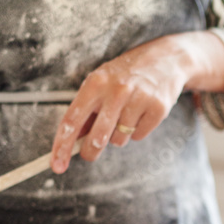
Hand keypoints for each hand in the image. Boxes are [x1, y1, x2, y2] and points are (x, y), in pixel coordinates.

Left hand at [51, 35, 193, 170]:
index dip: (62, 146)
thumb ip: (87, 110)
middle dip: (90, 151)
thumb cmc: (127, 73)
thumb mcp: (102, 83)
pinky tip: (141, 115)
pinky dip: (137, 132)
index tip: (57, 165)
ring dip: (118, 136)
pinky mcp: (158, 108)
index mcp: (96, 82)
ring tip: (125, 117)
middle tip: (90, 153)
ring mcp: (138, 99)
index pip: (72, 120)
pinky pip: (138, 136)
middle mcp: (116, 90)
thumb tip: (72, 140)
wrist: (167, 58)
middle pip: (97, 138)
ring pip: (119, 139)